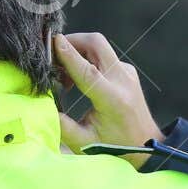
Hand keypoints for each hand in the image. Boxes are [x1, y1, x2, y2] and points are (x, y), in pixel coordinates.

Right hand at [53, 32, 161, 165]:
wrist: (146, 145)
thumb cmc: (115, 147)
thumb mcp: (84, 142)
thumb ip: (62, 125)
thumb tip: (41, 104)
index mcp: (113, 100)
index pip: (88, 71)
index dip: (69, 55)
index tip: (53, 41)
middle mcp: (122, 81)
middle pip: (96, 44)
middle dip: (73, 41)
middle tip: (53, 55)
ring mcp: (127, 73)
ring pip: (99, 47)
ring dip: (78, 51)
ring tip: (63, 76)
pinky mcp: (127, 71)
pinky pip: (104, 55)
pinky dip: (87, 59)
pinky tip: (78, 80)